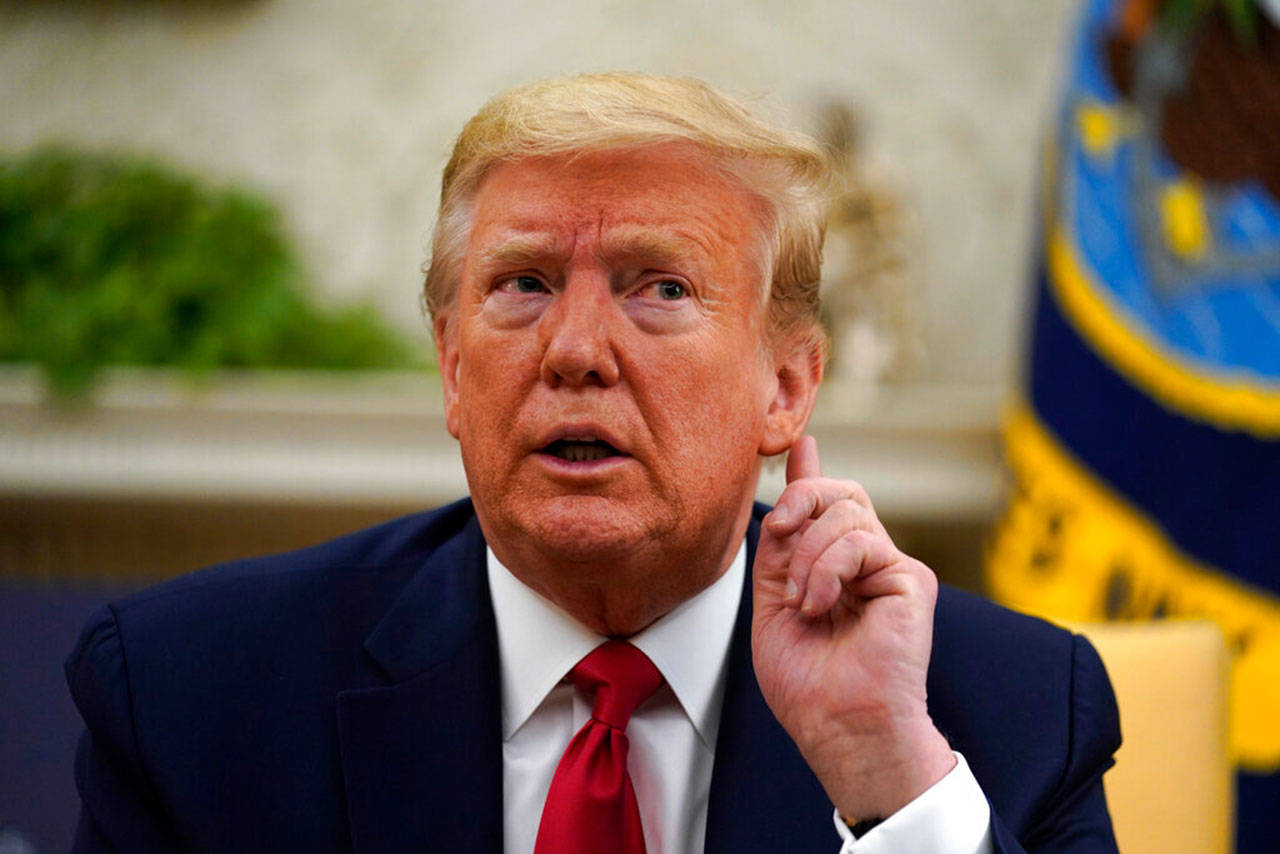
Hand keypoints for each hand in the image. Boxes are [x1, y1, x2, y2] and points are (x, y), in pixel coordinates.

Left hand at [751, 436, 954, 820]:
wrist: (837, 727)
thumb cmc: (807, 685)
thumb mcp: (773, 602)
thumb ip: (779, 549)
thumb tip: (781, 497)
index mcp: (837, 569)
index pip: (828, 507)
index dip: (812, 474)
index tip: (800, 447)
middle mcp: (869, 564)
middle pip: (843, 493)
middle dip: (802, 497)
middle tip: (779, 529)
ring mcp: (893, 570)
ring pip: (848, 512)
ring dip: (808, 554)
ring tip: (803, 600)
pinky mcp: (911, 581)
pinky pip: (863, 540)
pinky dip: (828, 568)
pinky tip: (820, 603)